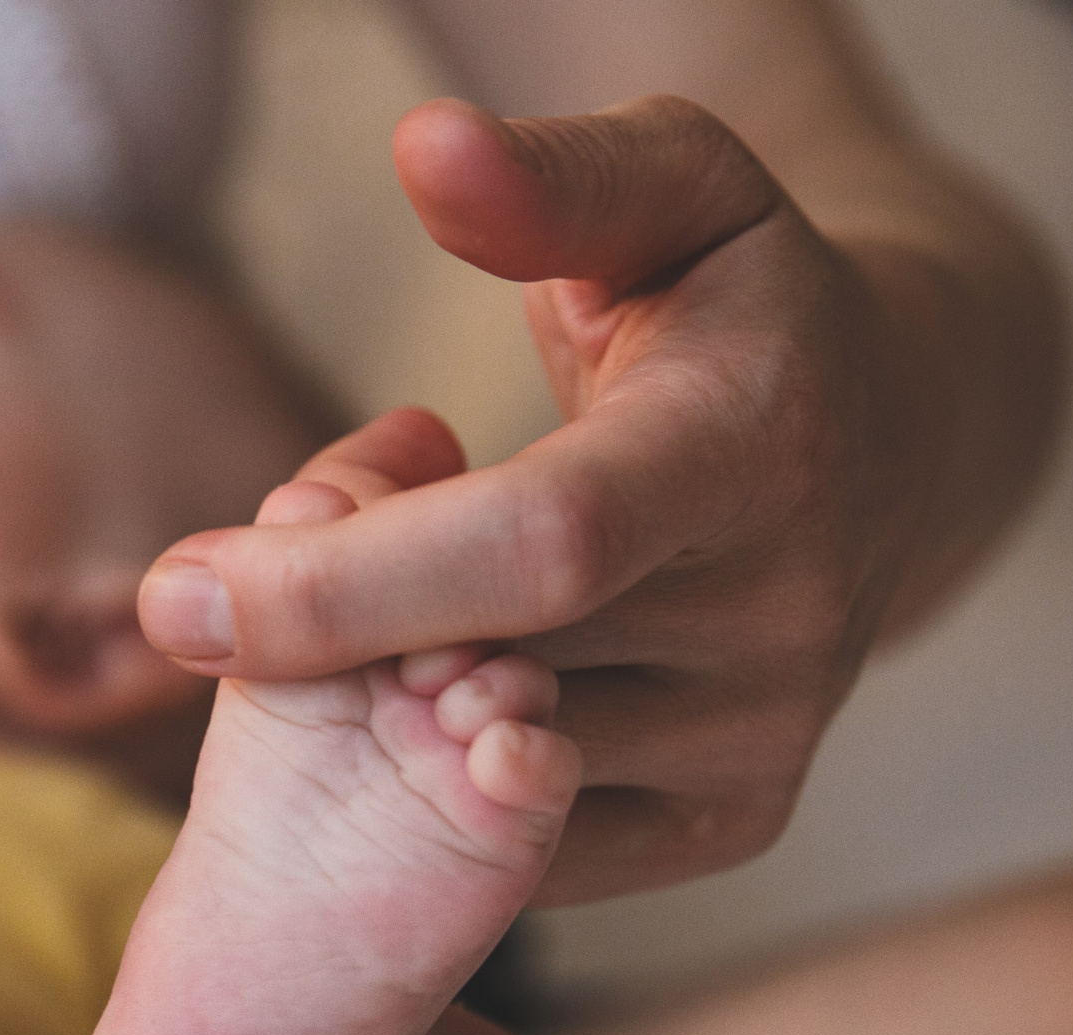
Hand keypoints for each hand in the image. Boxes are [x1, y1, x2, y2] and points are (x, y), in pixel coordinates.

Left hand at [139, 96, 1057, 903]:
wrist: (892, 439)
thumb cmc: (732, 299)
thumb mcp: (672, 188)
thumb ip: (550, 179)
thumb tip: (424, 150)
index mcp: (758, 442)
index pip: (542, 545)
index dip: (348, 582)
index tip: (180, 593)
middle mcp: (789, 612)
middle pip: (494, 666)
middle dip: (338, 634)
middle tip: (275, 566)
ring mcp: (771, 734)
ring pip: (501, 766)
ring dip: (390, 706)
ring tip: (401, 609)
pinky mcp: (739, 819)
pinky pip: (534, 846)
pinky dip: (443, 781)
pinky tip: (441, 686)